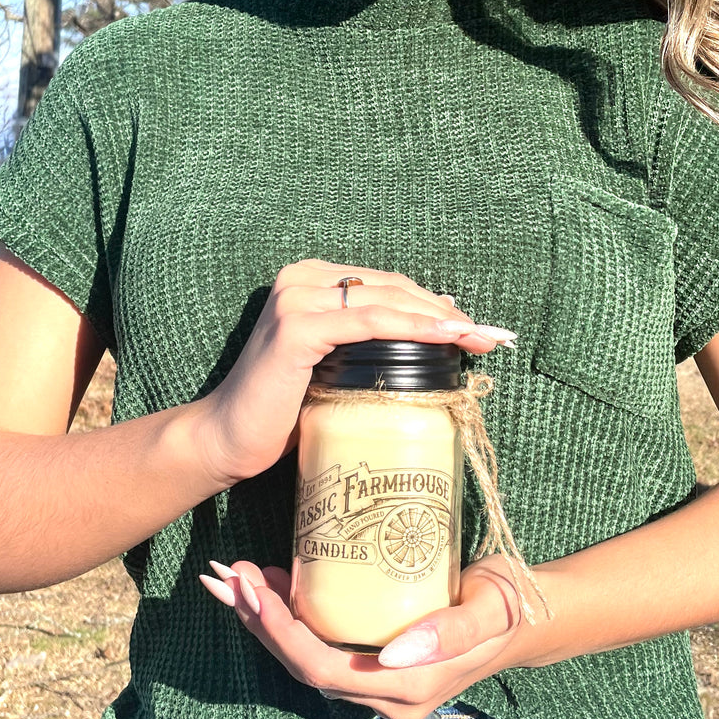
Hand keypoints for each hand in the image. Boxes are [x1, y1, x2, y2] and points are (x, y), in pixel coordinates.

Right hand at [190, 260, 513, 490]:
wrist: (227, 440)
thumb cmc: (282, 411)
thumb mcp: (333, 367)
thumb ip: (368, 344)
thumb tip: (431, 333)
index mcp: (310, 280)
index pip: (387, 286)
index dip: (434, 304)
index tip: (477, 329)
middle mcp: (301, 278)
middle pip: (392, 288)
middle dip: (447, 312)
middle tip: (491, 336)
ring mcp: (296, 298)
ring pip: (386, 301)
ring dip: (440, 319)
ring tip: (479, 339)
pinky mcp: (297, 327)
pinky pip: (368, 321)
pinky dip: (411, 328)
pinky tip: (444, 337)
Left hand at [198, 555, 528, 718]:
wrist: (528, 615)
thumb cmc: (509, 604)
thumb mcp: (489, 609)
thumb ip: (450, 632)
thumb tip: (393, 654)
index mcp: (408, 687)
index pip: (324, 670)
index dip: (283, 635)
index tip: (255, 591)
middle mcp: (386, 696)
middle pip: (304, 667)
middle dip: (260, 623)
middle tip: (226, 577)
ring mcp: (379, 684)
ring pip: (306, 659)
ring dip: (266, 621)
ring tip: (234, 578)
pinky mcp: (375, 662)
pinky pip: (320, 647)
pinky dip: (289, 619)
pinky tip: (271, 586)